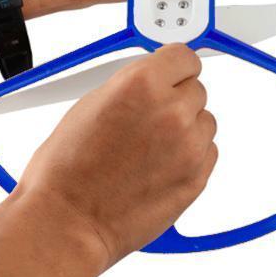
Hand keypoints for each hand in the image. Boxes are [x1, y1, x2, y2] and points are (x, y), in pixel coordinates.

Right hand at [0, 45, 217, 276]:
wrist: (67, 220)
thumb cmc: (67, 167)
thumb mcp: (93, 102)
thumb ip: (134, 84)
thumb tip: (157, 78)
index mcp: (142, 84)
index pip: (185, 56)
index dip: (175, 66)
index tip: (172, 72)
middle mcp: (171, 111)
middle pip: (196, 88)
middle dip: (176, 98)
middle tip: (150, 117)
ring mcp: (188, 146)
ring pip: (204, 120)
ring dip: (185, 127)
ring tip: (152, 145)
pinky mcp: (196, 177)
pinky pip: (208, 151)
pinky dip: (191, 154)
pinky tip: (161, 163)